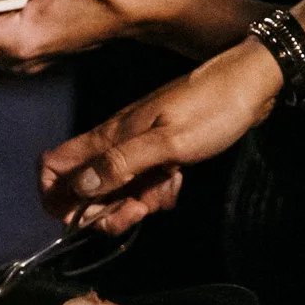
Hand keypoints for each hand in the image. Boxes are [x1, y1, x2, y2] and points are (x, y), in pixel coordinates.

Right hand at [40, 37, 284, 232]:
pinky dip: (156, 192)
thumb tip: (80, 187)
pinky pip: (144, 183)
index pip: (55, 164)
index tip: (79, 218)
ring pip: (118, 189)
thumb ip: (122, 164)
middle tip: (135, 213)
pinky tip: (175, 184)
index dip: (56, 195)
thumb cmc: (212, 109)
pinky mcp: (158, 152)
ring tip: (162, 195)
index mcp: (111, 135)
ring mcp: (137, 147)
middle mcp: (116, 141)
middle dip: (103, 211)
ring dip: (134, 203)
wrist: (250, 86)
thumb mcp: (168, 143)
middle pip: (85, 187)